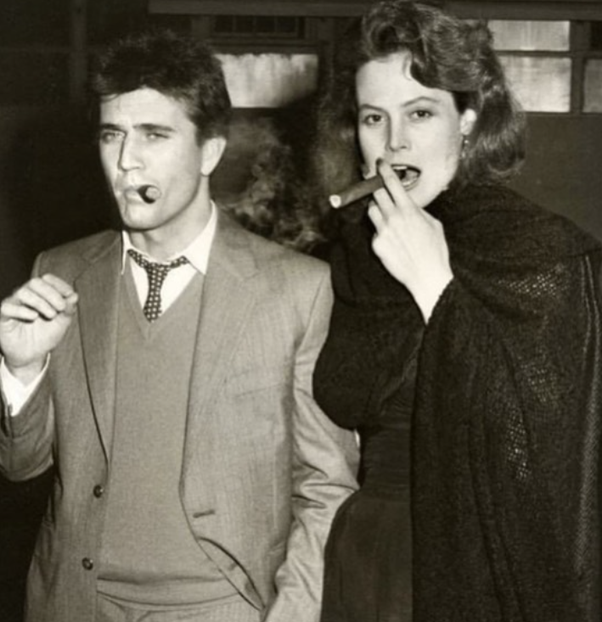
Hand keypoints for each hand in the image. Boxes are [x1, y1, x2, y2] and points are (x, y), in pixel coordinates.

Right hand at [0, 274, 77, 382]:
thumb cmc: (47, 335)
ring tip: (51, 315)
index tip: (70, 295)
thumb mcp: (62, 322)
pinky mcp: (4, 316)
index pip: (47, 279)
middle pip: (35, 283)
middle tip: (61, 307)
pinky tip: (33, 317)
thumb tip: (74, 295)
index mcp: (41, 294)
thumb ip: (68, 309)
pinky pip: (7, 307)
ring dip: (40, 302)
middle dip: (51, 293)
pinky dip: (22, 310)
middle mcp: (26, 296)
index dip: (59, 285)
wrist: (33, 355)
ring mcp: (14, 304)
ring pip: (22, 292)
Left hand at [368, 160, 452, 322]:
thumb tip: (409, 205)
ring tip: (385, 213)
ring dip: (376, 208)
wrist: (427, 276)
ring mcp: (383, 232)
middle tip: (377, 186)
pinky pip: (374, 232)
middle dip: (376, 188)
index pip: (391, 183)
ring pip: (371, 211)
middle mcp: (393, 218)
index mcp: (409, 210)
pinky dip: (380, 231)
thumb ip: (418, 211)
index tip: (379, 163)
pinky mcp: (377, 245)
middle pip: (376, 194)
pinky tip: (392, 239)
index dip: (383, 170)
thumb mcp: (434, 224)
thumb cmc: (434, 251)